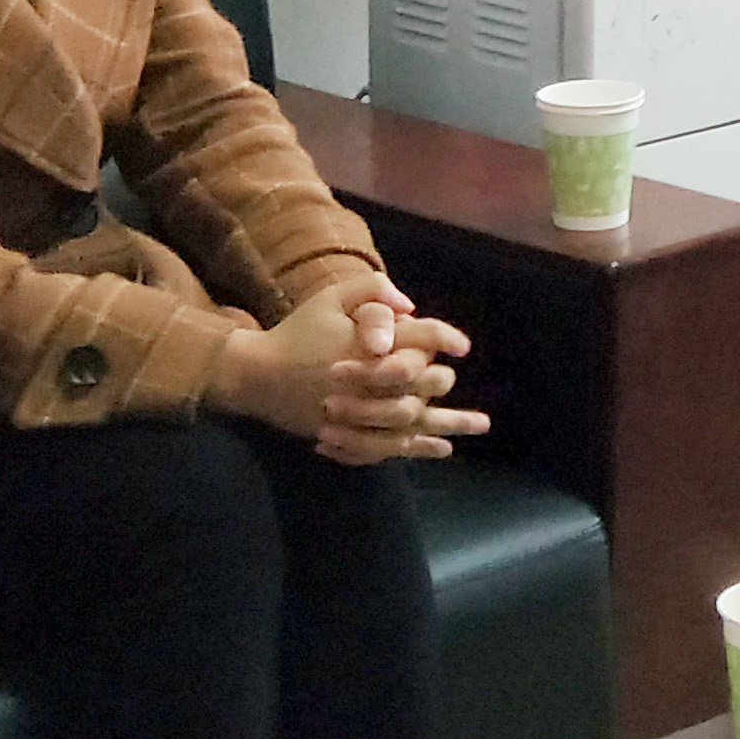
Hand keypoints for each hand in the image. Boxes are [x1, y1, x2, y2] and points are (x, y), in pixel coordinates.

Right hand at [215, 274, 483, 465]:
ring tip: (482, 425)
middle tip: (449, 378)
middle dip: (441, 378)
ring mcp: (361, 413)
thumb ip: (372, 290)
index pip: (420, 339)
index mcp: (368, 344)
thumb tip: (410, 306)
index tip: (462, 347)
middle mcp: (370, 380)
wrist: (258, 376)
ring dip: (452, 422)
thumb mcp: (331, 297)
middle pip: (424, 382)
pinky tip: (443, 448)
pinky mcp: (351, 436)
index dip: (445, 339)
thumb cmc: (298, 332)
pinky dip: (420, 447)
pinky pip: (392, 446)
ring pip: (416, 420)